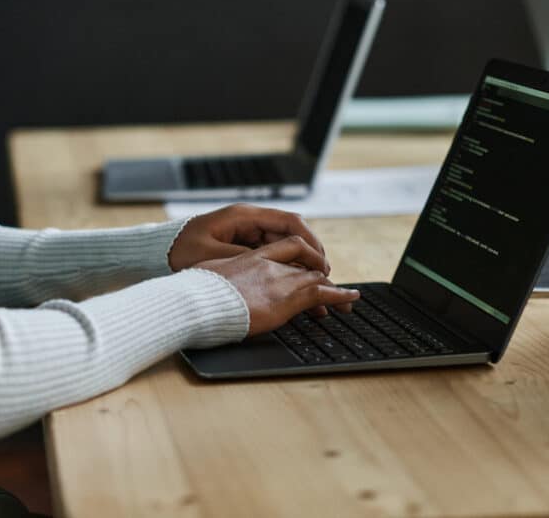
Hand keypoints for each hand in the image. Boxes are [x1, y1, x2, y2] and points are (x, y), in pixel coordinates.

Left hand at [168, 204, 327, 272]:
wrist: (158, 252)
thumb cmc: (179, 251)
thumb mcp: (212, 255)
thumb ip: (243, 258)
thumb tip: (274, 265)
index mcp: (243, 216)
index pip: (289, 221)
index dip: (310, 241)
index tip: (322, 263)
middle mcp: (248, 221)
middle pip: (292, 233)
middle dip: (311, 254)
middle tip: (326, 278)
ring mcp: (246, 232)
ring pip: (284, 245)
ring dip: (300, 263)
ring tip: (316, 286)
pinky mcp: (242, 245)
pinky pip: (271, 254)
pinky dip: (285, 267)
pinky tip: (294, 285)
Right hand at [196, 236, 359, 336]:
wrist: (200, 300)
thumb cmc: (197, 291)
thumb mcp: (206, 275)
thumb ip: (218, 275)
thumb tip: (208, 281)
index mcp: (250, 258)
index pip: (285, 249)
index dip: (300, 257)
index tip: (306, 267)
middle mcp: (269, 263)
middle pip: (303, 262)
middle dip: (319, 273)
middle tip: (329, 283)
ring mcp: (279, 278)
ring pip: (315, 276)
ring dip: (332, 286)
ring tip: (349, 295)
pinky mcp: (288, 297)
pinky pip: (322, 293)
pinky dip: (340, 295)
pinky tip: (350, 299)